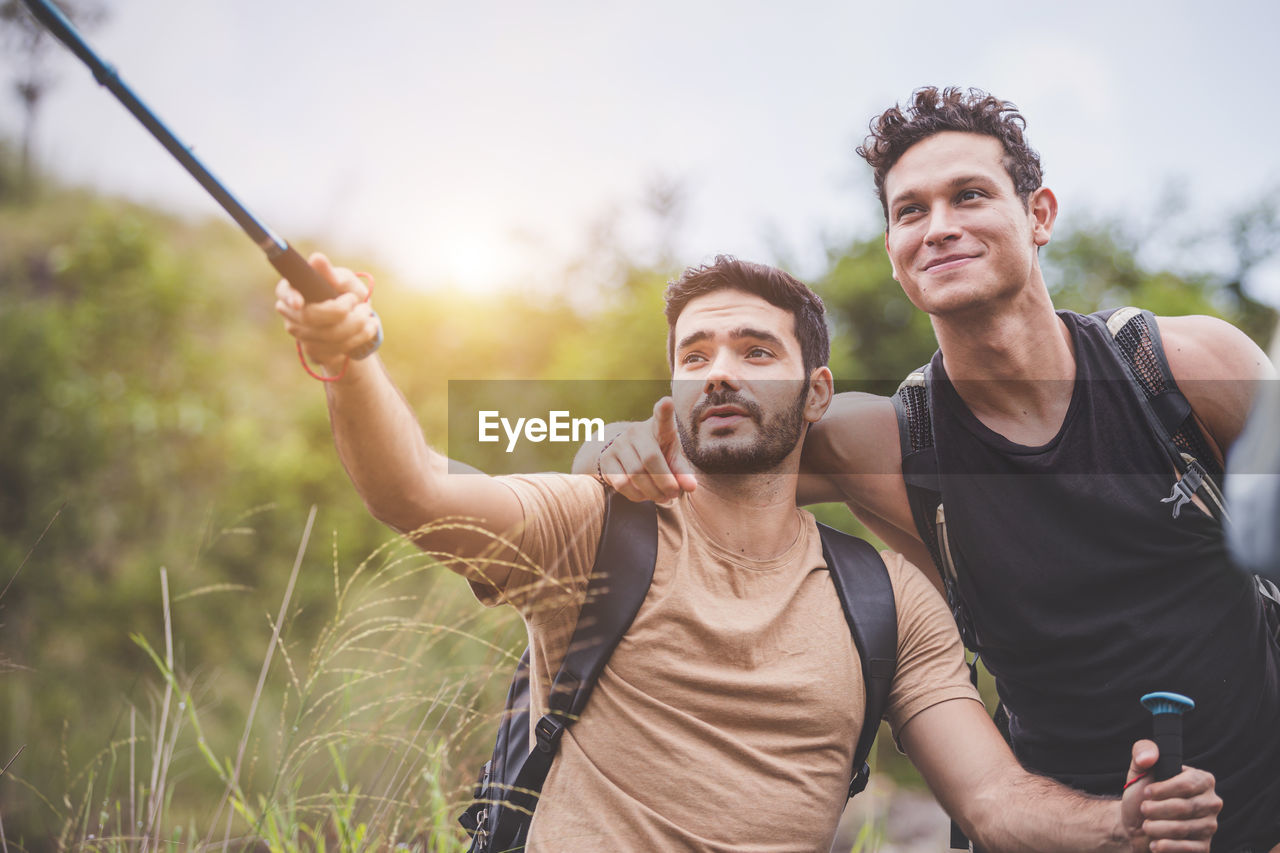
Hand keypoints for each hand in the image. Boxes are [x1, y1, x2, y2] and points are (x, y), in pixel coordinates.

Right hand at [274, 253, 379, 374]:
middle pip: (310, 317)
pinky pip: (336, 350)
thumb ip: (331, 274)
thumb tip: (317, 259)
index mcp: (293, 290)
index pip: (284, 293)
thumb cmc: (346, 294)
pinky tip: (367, 329)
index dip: (289, 297)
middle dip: (342, 312)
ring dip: (356, 326)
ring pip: (328, 337)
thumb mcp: (344, 281)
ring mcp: (301, 336)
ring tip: (369, 315)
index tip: (299, 302)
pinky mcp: (314, 353)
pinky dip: (358, 339)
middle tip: (363, 305)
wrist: (358, 321)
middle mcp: (292, 315)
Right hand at [596, 398, 697, 501]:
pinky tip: (645, 496)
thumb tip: (691, 487)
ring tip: (662, 497)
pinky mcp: (606, 460)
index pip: (662, 417)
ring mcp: (618, 445)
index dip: (664, 410)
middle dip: (664, 481)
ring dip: (652, 492)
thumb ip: (682, 471)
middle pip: (650, 458)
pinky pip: (622, 483)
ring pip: (635, 474)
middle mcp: (636, 432)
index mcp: (657, 427)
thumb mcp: (671, 458)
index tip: (667, 402)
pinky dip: (637, 495)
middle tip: (673, 494)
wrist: (623, 454)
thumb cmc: (656, 454)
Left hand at [1121, 739, 1219, 851]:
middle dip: (1157, 809)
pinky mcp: (1204, 847)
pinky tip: (1155, 844)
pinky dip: (1167, 846)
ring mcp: (1210, 826)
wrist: (1136, 825)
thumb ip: (1142, 752)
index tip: (1146, 793)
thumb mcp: (1139, 770)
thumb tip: (1149, 757)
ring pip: (1183, 828)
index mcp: (1202, 780)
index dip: (1163, 789)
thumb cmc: (1142, 796)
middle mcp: (1211, 802)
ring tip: (1146, 825)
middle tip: (1144, 809)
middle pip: (1185, 807)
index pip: (1188, 784)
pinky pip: (1188, 848)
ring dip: (1157, 828)